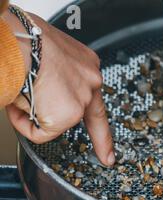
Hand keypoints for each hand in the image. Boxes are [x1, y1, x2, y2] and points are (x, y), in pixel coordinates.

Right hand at [4, 11, 114, 165]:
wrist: (16, 41)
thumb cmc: (21, 41)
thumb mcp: (47, 54)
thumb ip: (55, 76)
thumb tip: (41, 92)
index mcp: (85, 64)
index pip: (94, 93)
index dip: (97, 113)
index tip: (108, 130)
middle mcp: (90, 81)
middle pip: (96, 116)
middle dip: (102, 141)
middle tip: (107, 158)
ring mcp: (82, 99)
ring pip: (55, 121)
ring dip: (32, 113)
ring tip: (18, 92)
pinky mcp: (69, 115)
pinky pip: (41, 133)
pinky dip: (24, 123)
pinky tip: (17, 104)